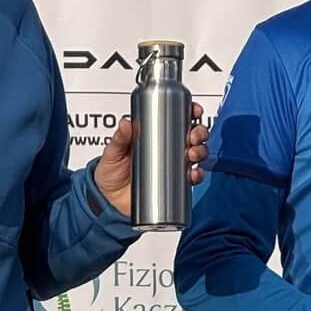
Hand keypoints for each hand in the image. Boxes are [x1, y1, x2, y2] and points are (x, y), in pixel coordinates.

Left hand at [92, 101, 210, 217]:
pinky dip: (197, 175)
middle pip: (192, 134)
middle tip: (192, 136)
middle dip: (198, 132)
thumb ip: (119, 139)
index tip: (193, 110)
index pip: (176, 118)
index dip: (189, 112)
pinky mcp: (174, 183)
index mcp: (153, 133)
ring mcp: (172, 165)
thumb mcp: (112, 152)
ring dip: (200, 151)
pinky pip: (191, 177)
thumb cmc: (111, 172)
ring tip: (191, 154)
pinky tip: (193, 173)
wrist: (110, 200)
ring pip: (196, 154)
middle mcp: (167, 147)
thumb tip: (126, 123)